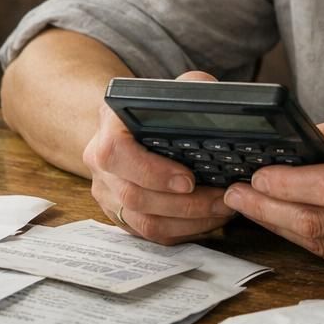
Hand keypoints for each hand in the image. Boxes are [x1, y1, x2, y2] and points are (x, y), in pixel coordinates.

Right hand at [82, 70, 234, 243]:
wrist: (126, 128)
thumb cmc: (154, 109)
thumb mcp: (171, 90)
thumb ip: (191, 89)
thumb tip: (217, 100)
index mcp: (108, 127)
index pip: (116, 153)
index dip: (153, 171)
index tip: (189, 179)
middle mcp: (101, 165)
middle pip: (134, 196)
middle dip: (184, 204)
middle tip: (222, 199)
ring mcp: (107, 194)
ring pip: (143, 222)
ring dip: (188, 221)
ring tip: (222, 209)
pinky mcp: (119, 216)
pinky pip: (150, 234)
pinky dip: (183, 231)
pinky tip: (209, 218)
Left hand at [221, 104, 323, 271]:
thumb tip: (316, 133)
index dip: (286, 183)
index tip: (256, 172)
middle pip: (316, 223)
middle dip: (267, 209)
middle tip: (234, 194)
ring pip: (323, 246)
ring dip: (281, 228)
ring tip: (251, 208)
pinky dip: (310, 242)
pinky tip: (289, 224)